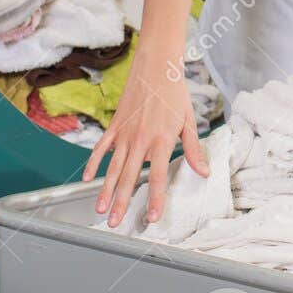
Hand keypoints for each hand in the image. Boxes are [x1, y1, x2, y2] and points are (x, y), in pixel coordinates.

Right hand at [83, 41, 207, 226]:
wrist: (156, 68)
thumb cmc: (175, 94)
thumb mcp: (189, 122)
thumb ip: (194, 150)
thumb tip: (204, 172)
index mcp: (162, 141)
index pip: (156, 177)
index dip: (153, 199)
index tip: (150, 217)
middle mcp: (141, 140)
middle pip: (129, 178)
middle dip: (122, 203)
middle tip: (115, 224)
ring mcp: (125, 133)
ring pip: (112, 168)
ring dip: (105, 190)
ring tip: (101, 210)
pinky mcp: (115, 126)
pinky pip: (101, 148)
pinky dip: (93, 163)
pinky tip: (88, 178)